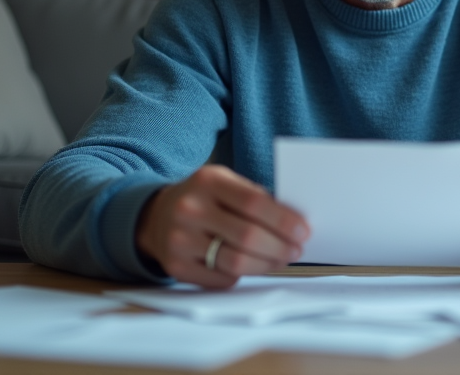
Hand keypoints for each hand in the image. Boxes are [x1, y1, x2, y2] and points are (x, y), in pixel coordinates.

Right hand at [136, 164, 309, 288]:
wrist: (155, 216)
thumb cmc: (203, 199)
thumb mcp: (224, 183)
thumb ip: (255, 198)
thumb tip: (294, 224)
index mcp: (208, 180)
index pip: (254, 202)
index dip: (283, 220)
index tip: (303, 231)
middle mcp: (190, 208)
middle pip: (248, 235)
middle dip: (280, 246)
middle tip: (296, 250)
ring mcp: (180, 239)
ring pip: (236, 262)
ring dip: (267, 264)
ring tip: (280, 260)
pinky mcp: (176, 266)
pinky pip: (221, 279)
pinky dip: (242, 275)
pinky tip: (251, 266)